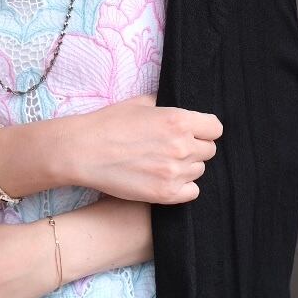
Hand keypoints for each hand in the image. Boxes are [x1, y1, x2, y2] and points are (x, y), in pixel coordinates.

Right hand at [67, 93, 222, 203]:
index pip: (215, 128)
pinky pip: (192, 191)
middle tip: (172, 148)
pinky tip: (165, 179)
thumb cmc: (108, 124)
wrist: (82, 151)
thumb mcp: (141, 103)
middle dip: (194, 147)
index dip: (204, 129)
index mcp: (178, 120)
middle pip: (209, 150)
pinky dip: (183, 186)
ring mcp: (174, 172)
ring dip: (187, 167)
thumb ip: (167, 107)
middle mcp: (182, 146)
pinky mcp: (165, 194)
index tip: (194, 132)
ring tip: (163, 163)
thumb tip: (180, 111)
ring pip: (199, 170)